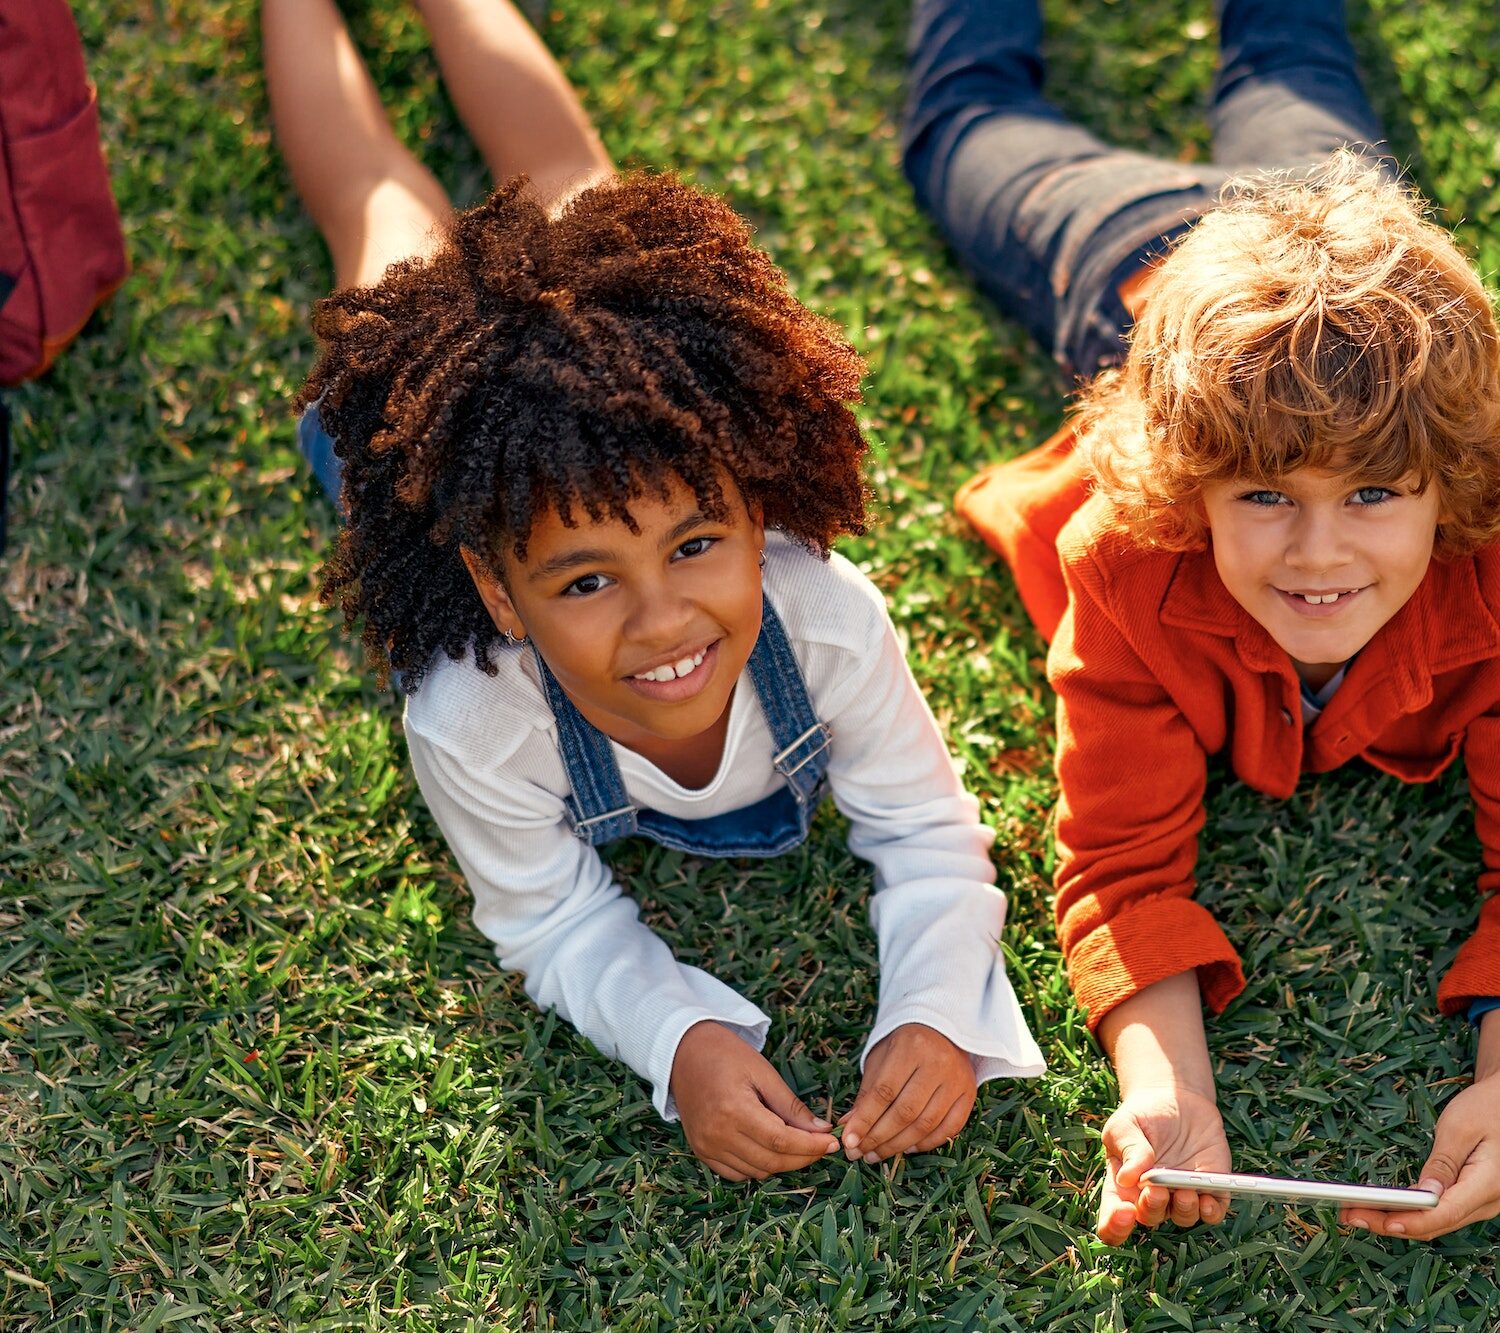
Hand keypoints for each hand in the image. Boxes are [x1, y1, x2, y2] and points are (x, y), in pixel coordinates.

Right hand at [670, 1020, 838, 1180]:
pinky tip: (770, 1149)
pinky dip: (759, 1167)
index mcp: (734, 1110)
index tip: (832, 1143)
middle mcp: (717, 1134)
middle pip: (771, 1162)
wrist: (683, 1052)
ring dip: (783, 1163)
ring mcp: (706, 1146)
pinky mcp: (701, 1152)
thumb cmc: (726, 1055)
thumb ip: (791, 1106)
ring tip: (799, 1144)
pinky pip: (738, 1173)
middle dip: (803, 1157)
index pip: (781, 1141)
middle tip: (823, 1146)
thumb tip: (821, 1131)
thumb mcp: (763, 1072)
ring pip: (757, 1172)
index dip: (810, 1146)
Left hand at [839, 1023, 976, 1162]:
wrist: (943, 1029)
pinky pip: (949, 1128)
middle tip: (859, 1153)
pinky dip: (926, 1143)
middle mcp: (937, 1063)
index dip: (865, 1120)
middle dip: (879, 1138)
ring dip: (898, 1145)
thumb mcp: (881, 1059)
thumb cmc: (905, 1045)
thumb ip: (867, 1092)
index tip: (848, 1141)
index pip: (884, 1092)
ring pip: (926, 1124)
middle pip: (905, 1112)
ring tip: (876, 1154)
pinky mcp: (969, 1094)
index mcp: (910, 1048)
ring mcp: (957, 1080)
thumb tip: (849, 1127)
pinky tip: (906, 1148)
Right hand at [1096, 1086, 1231, 1244]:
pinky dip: (1211, 1211)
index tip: (1124, 1212)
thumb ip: (1127, 1148)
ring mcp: (1180, 1195)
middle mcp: (1151, 1196)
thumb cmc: (1143, 1114)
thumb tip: (1127, 1179)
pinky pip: (1212, 1213)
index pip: (1113, 1220)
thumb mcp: (1125, 1124)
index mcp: (1124, 1186)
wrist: (1176, 1098)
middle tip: (1156, 1190)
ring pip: (1183, 1218)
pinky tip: (1208, 1199)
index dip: (1115, 1227)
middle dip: (1153, 1208)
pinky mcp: (1209, 1189)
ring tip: (1185, 1191)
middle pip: (1150, 1218)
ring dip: (1184, 1210)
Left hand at [1340, 1074, 1499, 1239]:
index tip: (1381, 1220)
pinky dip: (1411, 1214)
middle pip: (1436, 1224)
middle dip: (1390, 1223)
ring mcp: (1481, 1204)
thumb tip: (1424, 1194)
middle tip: (1350, 1215)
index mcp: (1488, 1184)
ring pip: (1436, 1223)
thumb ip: (1443, 1163)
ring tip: (1357, 1213)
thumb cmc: (1486, 1109)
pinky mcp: (1470, 1200)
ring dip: (1397, 1221)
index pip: (1445, 1213)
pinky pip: (1440, 1214)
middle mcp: (1488, 1202)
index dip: (1412, 1221)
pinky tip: (1385, 1209)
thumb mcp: (1461, 1129)